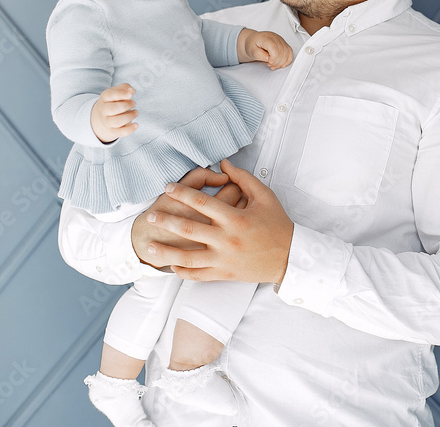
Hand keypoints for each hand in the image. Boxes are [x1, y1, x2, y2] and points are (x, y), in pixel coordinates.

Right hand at [90, 83, 137, 142]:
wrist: (103, 116)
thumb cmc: (114, 101)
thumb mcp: (117, 91)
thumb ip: (125, 88)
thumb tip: (131, 91)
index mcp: (105, 98)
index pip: (110, 95)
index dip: (121, 94)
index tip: (130, 94)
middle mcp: (104, 110)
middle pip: (113, 109)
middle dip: (126, 106)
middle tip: (133, 103)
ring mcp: (107, 122)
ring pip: (117, 121)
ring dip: (129, 116)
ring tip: (135, 112)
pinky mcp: (113, 131)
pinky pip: (120, 132)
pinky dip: (129, 129)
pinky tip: (136, 124)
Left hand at [145, 158, 293, 283]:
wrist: (290, 256)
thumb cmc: (277, 224)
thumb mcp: (264, 196)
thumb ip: (243, 178)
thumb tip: (224, 163)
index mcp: (235, 218)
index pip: (202, 202)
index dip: (181, 193)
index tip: (168, 188)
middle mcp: (227, 239)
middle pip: (189, 228)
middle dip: (166, 221)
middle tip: (150, 216)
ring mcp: (224, 259)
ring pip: (188, 257)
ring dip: (166, 251)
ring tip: (150, 246)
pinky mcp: (225, 273)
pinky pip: (199, 275)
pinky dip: (183, 272)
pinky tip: (171, 266)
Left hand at [237, 28, 292, 69]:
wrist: (253, 41)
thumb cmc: (252, 45)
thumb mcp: (251, 50)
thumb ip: (258, 54)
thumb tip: (268, 58)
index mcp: (266, 38)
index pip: (274, 47)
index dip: (274, 57)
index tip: (269, 63)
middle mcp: (275, 38)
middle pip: (282, 51)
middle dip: (276, 62)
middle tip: (270, 65)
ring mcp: (280, 40)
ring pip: (287, 52)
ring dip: (282, 62)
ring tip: (274, 65)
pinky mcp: (284, 44)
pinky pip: (290, 52)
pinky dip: (287, 60)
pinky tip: (282, 64)